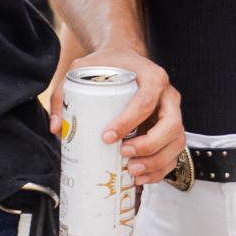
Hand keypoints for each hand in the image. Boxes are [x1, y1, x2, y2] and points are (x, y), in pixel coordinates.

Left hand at [47, 45, 183, 186]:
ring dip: (156, 162)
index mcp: (152, 77)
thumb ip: (65, 94)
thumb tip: (58, 128)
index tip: (106, 136)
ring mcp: (173, 114)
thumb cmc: (109, 65)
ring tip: (132, 171)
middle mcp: (168, 96)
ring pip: (176, 142)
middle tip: (123, 154)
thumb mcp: (84, 69)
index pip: (146, 101)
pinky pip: (174, 153)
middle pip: (171, 124)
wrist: (127, 58)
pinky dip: (160, 169)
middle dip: (149, 146)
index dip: (128, 122)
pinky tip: (141, 177)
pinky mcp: (171, 130)